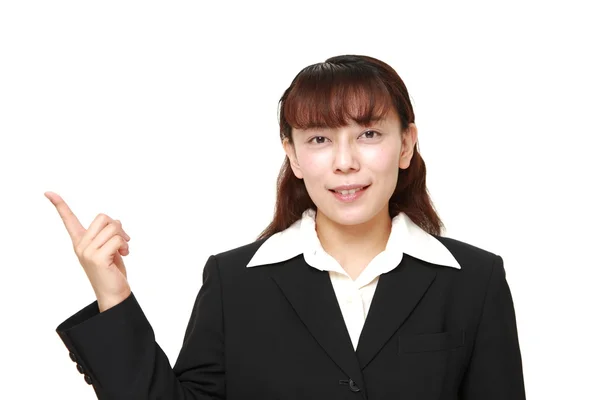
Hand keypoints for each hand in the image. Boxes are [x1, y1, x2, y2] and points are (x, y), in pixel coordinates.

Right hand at [45, 191, 131, 311]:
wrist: (113, 293)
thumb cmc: (112, 270)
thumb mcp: (108, 247)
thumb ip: (106, 233)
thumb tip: (114, 222)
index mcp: (80, 241)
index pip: (68, 219)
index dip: (59, 205)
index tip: (48, 192)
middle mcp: (80, 245)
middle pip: (103, 217)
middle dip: (118, 226)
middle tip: (123, 239)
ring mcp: (87, 252)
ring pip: (113, 227)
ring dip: (124, 237)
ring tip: (123, 249)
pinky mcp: (97, 258)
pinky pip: (117, 239)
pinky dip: (124, 245)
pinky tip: (124, 255)